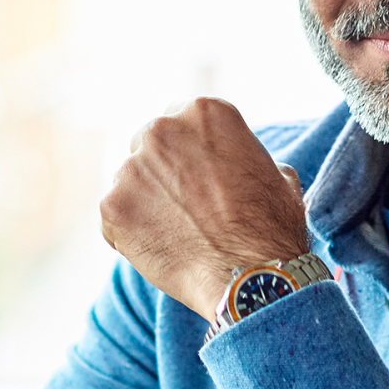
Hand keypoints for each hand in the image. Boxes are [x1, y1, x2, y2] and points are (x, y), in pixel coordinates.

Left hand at [100, 97, 308, 320]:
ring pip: (129, 182)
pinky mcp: (113, 207)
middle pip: (148, 144)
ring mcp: (131, 168)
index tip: (198, 175)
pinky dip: (130, 236)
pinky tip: (163, 251)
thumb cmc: (271, 229)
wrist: (251, 276)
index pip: (180, 120)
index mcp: (204, 112)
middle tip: (185, 207)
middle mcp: (162, 130)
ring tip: (177, 235)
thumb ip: (244, 157)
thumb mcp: (276, 174)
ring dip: (146, 203)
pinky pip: (114, 219)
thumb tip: (238, 164)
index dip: (188, 150)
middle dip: (162, 172)